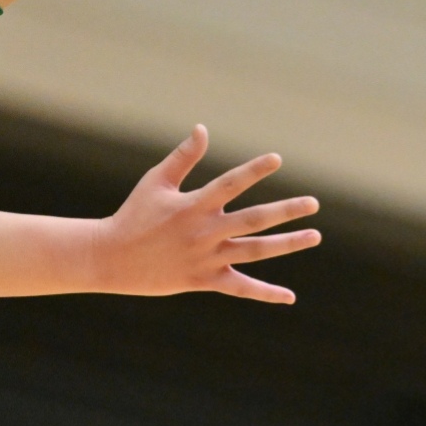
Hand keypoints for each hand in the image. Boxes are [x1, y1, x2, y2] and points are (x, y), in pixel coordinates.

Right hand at [96, 125, 320, 302]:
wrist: (110, 258)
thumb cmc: (134, 215)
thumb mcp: (155, 182)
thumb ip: (183, 157)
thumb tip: (203, 128)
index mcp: (194, 205)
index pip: (230, 184)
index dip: (253, 170)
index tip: (277, 159)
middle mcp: (205, 232)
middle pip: (254, 220)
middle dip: (286, 211)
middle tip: (314, 203)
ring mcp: (207, 258)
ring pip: (255, 252)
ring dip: (287, 244)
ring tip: (314, 236)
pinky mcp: (204, 280)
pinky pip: (240, 288)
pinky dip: (265, 293)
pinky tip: (290, 296)